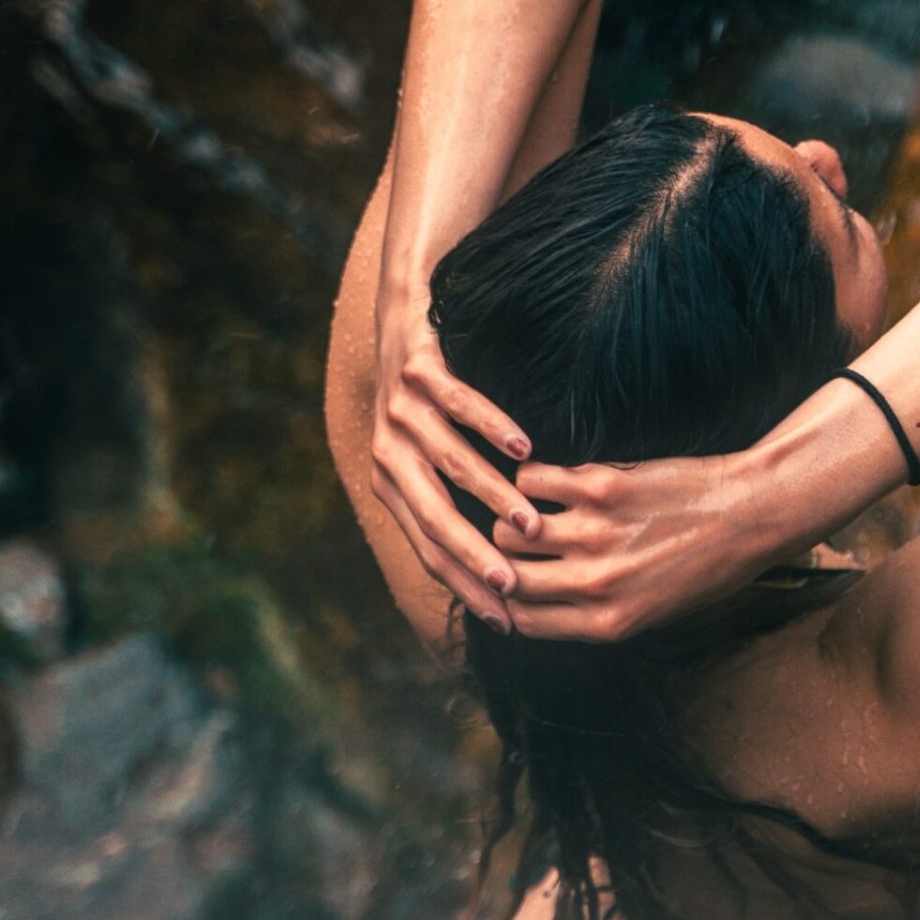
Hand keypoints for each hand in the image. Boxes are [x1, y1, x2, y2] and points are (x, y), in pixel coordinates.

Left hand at [368, 292, 540, 627]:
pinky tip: (523, 449)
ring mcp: (398, 409)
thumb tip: (496, 556)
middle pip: (433, 517)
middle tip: (513, 587)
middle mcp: (389, 452)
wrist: (407, 302)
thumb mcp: (432, 448)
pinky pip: (456, 403)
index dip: (464, 585)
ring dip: (491, 497)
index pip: (428, 549)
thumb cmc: (433, 386)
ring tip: (531, 523)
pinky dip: (490, 427)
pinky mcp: (415, 367)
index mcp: (393, 482)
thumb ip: (450, 496)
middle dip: (473, 556)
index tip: (506, 617)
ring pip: (449, 464)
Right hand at [485, 454, 780, 641]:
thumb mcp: (657, 612)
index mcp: (608, 623)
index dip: (505, 600)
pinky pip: (533, 481)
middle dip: (500, 559)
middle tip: (503, 538)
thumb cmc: (709, 566)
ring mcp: (596, 535)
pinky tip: (544, 476)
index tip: (504, 581)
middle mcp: (597, 585)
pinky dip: (529, 477)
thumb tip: (543, 607)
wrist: (753, 514)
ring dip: (509, 516)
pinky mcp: (602, 489)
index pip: (522, 620)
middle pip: (505, 575)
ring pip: (509, 528)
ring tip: (520, 505)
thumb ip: (600, 615)